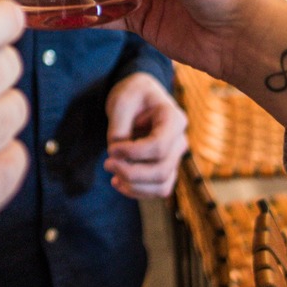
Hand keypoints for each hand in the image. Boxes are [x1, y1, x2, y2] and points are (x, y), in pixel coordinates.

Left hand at [103, 72, 187, 197]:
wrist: (140, 97)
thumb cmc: (132, 95)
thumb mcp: (121, 102)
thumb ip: (119, 128)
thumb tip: (118, 158)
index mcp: (174, 118)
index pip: (158, 147)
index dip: (132, 154)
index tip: (111, 149)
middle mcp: (180, 139)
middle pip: (161, 170)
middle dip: (130, 173)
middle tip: (107, 164)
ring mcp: (176, 156)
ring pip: (162, 185)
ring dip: (135, 187)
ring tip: (113, 178)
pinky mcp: (167, 167)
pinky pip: (159, 189)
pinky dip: (139, 191)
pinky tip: (119, 182)